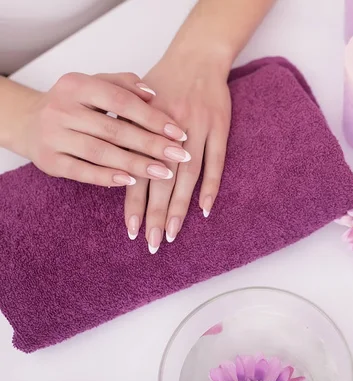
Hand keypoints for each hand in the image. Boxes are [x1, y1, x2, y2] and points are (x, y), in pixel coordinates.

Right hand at [16, 72, 190, 186]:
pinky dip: (107, 177)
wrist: (29, 121)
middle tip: (180, 155)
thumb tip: (154, 94)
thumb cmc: (74, 103)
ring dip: (135, 164)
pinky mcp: (49, 160)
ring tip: (164, 173)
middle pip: (114, 130)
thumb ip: (124, 84)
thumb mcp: (95, 84)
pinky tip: (131, 181)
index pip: (121, 101)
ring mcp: (53, 135)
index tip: (179, 132)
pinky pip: (82, 171)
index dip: (153, 117)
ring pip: (100, 152)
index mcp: (76, 84)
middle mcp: (62, 108)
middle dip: (151, 144)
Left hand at [124, 57, 231, 252]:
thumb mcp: (136, 102)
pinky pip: (216, 162)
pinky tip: (205, 210)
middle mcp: (170, 132)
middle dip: (155, 214)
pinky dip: (211, 186)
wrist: (196, 58)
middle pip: (161, 181)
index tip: (131, 230)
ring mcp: (197, 131)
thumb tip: (112, 163)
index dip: (134, 203)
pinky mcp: (219, 128)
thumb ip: (124, 131)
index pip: (137, 173)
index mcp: (146, 127)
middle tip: (152, 242)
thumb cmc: (163, 82)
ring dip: (180, 207)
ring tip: (172, 233)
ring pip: (187, 176)